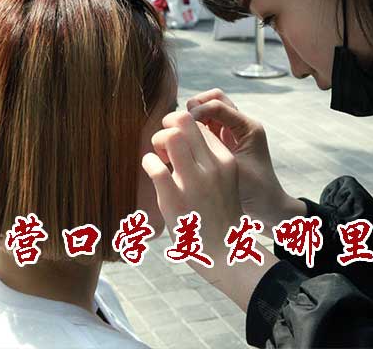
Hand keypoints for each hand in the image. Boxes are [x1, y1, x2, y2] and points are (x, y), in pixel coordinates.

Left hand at [142, 111, 277, 309]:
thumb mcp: (223, 180)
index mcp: (225, 160)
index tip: (177, 147)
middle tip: (164, 145)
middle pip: (184, 120)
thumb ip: (208, 160)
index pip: (200, 124)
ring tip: (159, 159)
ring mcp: (194, 182)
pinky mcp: (175, 199)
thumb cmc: (218, 214)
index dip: (182, 128)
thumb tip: (182, 136)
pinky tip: (152, 172)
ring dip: (157, 142)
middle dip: (167, 126)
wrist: (225, 252)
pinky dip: (148, 164)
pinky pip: (154, 165)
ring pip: (170, 137)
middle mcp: (212, 167)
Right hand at [187, 89, 305, 228]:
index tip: (180, 128)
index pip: (217, 104)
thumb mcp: (233, 169)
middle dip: (193, 108)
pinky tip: (183, 145)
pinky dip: (194, 131)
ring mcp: (232, 133)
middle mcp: (241, 125)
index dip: (196, 112)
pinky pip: (206, 127)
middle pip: (212, 100)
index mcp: (248, 128)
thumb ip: (211, 150)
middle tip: (179, 127)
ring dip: (192, 120)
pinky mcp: (225, 142)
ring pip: (208, 111)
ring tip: (179, 136)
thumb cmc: (255, 192)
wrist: (267, 207)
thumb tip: (182, 131)